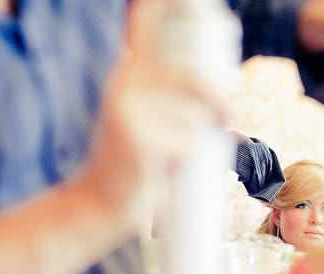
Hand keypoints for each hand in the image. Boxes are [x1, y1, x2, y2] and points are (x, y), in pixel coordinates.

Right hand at [80, 0, 226, 230]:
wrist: (97, 202)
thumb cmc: (132, 161)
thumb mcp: (144, 118)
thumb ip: (169, 95)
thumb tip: (220, 86)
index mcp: (128, 73)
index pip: (145, 26)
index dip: (158, 5)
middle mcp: (125, 84)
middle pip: (195, 79)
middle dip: (219, 102)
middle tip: (226, 121)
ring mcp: (129, 110)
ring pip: (195, 120)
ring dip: (196, 144)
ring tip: (172, 157)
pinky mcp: (137, 140)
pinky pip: (185, 147)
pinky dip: (183, 164)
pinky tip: (161, 172)